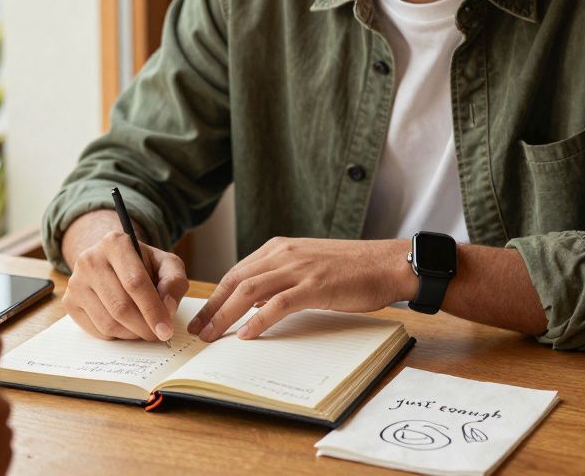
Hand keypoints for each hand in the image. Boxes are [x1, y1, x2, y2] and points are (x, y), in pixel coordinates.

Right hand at [62, 210, 189, 340]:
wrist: (110, 261)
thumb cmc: (142, 264)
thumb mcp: (165, 264)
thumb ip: (174, 281)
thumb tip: (167, 308)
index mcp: (115, 243)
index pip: (135, 283)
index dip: (153, 310)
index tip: (166, 330)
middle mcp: (90, 259)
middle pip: (120, 306)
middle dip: (144, 327)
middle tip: (158, 335)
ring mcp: (75, 281)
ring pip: (108, 323)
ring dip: (131, 334)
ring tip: (143, 328)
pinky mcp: (69, 301)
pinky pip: (96, 330)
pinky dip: (116, 336)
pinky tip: (126, 326)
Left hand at [188, 237, 413, 341]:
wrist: (387, 263)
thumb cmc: (350, 269)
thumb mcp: (307, 265)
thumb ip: (280, 278)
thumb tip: (253, 303)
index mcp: (279, 247)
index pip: (237, 272)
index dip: (215, 296)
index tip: (202, 316)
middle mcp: (284, 253)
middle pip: (236, 281)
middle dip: (212, 307)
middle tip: (197, 330)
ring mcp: (299, 268)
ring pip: (250, 291)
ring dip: (226, 315)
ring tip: (213, 336)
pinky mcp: (315, 285)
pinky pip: (278, 304)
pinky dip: (259, 320)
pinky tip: (247, 335)